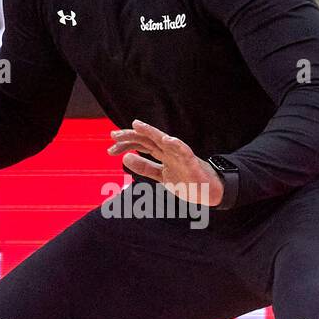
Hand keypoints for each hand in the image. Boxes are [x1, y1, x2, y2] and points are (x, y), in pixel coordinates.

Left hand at [107, 119, 223, 206]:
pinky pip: (184, 151)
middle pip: (148, 139)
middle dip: (131, 136)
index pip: (141, 145)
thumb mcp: (160, 175)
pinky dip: (176, 144)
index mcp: (162, 154)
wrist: (209, 192)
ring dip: (152, 132)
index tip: (110, 148)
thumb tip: (125, 158)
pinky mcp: (192, 163)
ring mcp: (181, 155)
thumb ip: (144, 167)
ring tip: (138, 125)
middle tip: (113, 135)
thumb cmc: (186, 181)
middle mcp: (169, 151)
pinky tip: (167, 139)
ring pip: (165, 140)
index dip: (125, 145)